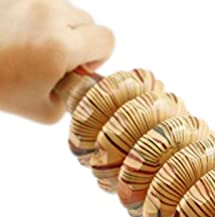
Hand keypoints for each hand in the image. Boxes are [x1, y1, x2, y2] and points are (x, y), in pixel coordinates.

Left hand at [0, 0, 113, 122]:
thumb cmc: (3, 90)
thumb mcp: (48, 111)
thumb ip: (76, 95)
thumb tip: (84, 82)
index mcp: (62, 46)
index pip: (107, 39)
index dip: (99, 56)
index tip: (79, 68)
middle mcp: (50, 15)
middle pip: (89, 21)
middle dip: (81, 41)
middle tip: (57, 59)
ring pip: (67, 9)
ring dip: (61, 27)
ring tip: (37, 45)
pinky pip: (42, 4)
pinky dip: (39, 18)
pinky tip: (23, 34)